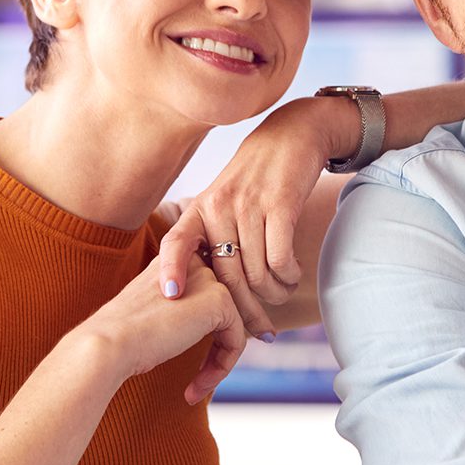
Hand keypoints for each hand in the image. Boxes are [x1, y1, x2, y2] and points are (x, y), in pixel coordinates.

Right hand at [88, 257, 244, 403]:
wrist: (109, 343)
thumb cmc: (119, 337)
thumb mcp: (152, 314)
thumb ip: (178, 310)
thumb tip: (209, 331)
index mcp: (173, 260)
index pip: (205, 295)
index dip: (205, 332)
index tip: (195, 362)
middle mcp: (193, 261)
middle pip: (222, 311)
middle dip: (216, 349)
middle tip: (197, 381)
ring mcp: (208, 278)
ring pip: (232, 326)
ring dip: (219, 362)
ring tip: (194, 389)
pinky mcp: (219, 299)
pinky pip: (236, 339)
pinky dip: (222, 367)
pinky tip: (195, 387)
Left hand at [158, 96, 353, 334]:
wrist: (294, 134)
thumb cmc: (259, 175)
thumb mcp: (225, 196)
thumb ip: (215, 233)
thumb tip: (209, 286)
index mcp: (202, 207)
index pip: (176, 241)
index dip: (170, 269)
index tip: (171, 296)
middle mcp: (220, 206)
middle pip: (227, 275)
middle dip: (245, 310)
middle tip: (261, 329)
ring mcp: (249, 205)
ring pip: (257, 272)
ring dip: (274, 292)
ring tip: (282, 292)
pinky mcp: (280, 205)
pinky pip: (279, 258)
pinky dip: (288, 275)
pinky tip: (292, 273)